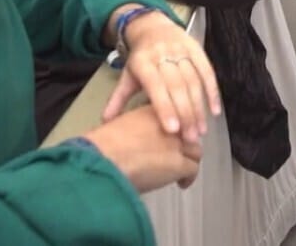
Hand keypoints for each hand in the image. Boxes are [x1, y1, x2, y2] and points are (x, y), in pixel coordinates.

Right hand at [84, 105, 202, 191]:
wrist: (103, 160)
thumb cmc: (101, 148)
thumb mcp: (116, 127)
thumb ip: (131, 128)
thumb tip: (133, 140)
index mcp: (151, 111)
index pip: (173, 118)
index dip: (171, 132)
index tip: (166, 141)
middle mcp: (168, 124)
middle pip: (187, 134)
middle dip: (183, 146)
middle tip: (175, 156)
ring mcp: (176, 143)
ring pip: (195, 151)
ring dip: (188, 161)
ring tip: (180, 171)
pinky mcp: (180, 163)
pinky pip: (193, 170)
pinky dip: (188, 178)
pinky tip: (181, 184)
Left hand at [104, 12, 220, 143]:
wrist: (153, 26)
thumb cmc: (140, 59)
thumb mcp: (127, 76)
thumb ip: (118, 99)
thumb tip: (105, 123)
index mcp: (142, 62)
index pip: (155, 86)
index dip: (165, 108)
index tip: (172, 130)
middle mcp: (162, 54)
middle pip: (177, 86)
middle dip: (185, 113)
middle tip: (190, 137)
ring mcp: (181, 49)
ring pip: (193, 81)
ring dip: (199, 107)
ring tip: (200, 130)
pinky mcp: (196, 48)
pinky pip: (207, 71)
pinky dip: (212, 91)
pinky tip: (214, 110)